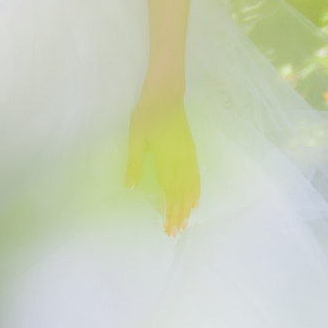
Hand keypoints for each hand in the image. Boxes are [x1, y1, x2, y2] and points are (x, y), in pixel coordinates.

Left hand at [125, 81, 199, 235]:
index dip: (169, 210)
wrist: (166, 94)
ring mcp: (188, 156)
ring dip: (188, 206)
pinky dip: (197, 190)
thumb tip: (130, 186)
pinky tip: (196, 201)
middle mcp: (181, 160)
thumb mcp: (135, 136)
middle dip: (178, 214)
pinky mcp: (191, 151)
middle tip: (174, 233)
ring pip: (191, 187)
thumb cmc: (147, 114)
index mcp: (167, 158)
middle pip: (181, 193)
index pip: (170, 191)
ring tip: (185, 223)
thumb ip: (134, 161)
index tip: (166, 227)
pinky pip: (197, 175)